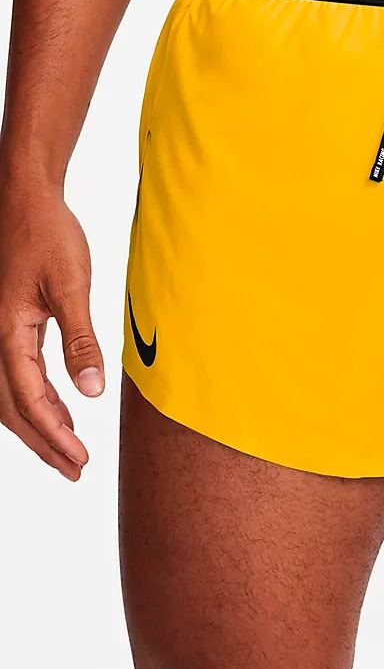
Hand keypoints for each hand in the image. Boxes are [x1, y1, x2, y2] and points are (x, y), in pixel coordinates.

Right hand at [0, 178, 104, 480]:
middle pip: (14, 406)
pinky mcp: (12, 323)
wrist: (27, 197)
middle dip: (44, 441)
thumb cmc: (48, 234)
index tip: (79, 459)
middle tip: (74, 470)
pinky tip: (60, 408)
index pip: (30, 398)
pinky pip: (19, 373)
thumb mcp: (72, 286)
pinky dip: (38, 398)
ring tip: (67, 451)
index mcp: (7, 331)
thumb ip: (81, 340)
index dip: (54, 433)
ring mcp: (1, 331)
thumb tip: (90, 391)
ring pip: (13, 393)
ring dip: (39, 425)